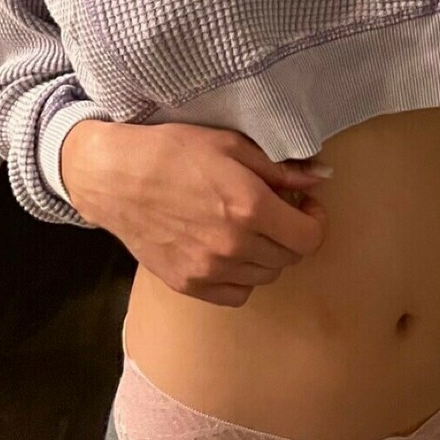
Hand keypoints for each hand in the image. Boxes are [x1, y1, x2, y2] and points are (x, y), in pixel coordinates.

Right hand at [61, 120, 330, 306]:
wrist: (117, 178)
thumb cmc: (174, 152)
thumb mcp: (232, 145)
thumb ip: (281, 168)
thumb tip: (322, 178)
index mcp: (249, 207)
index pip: (309, 236)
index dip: (314, 220)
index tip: (305, 205)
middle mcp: (233, 245)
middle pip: (290, 258)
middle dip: (292, 234)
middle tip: (278, 212)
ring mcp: (209, 270)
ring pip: (265, 276)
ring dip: (268, 254)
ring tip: (251, 228)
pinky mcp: (188, 285)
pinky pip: (236, 294)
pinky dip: (242, 277)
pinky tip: (230, 251)